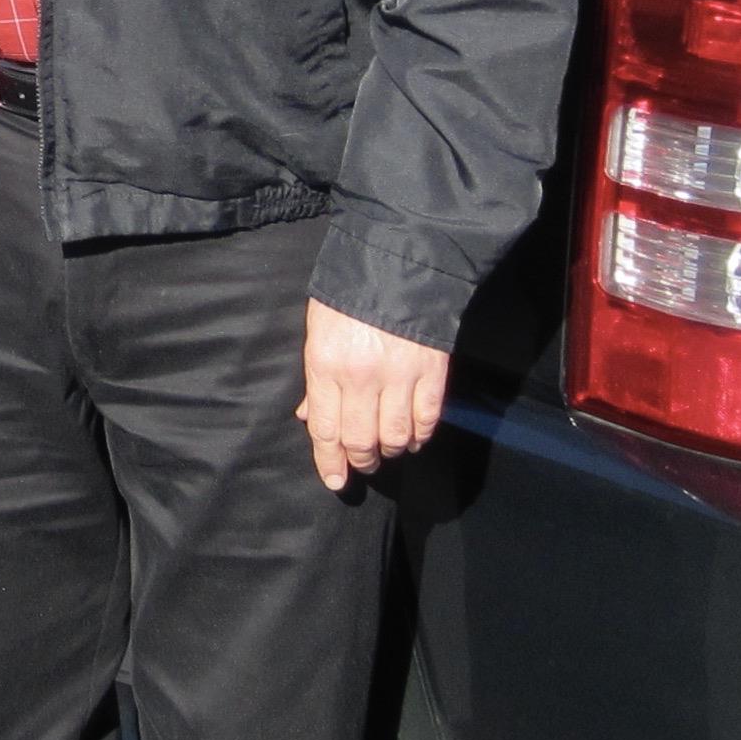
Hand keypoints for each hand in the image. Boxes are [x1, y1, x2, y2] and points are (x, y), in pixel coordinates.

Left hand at [296, 301, 450, 491]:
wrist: (398, 259)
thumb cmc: (349, 293)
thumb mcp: (319, 329)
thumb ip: (316, 377)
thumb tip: (308, 416)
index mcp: (326, 365)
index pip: (325, 429)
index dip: (330, 461)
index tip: (336, 480)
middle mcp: (361, 377)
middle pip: (361, 440)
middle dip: (361, 460)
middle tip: (363, 464)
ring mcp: (399, 376)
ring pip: (396, 437)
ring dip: (392, 450)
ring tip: (388, 450)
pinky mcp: (432, 372)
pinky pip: (427, 419)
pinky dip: (421, 435)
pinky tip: (415, 437)